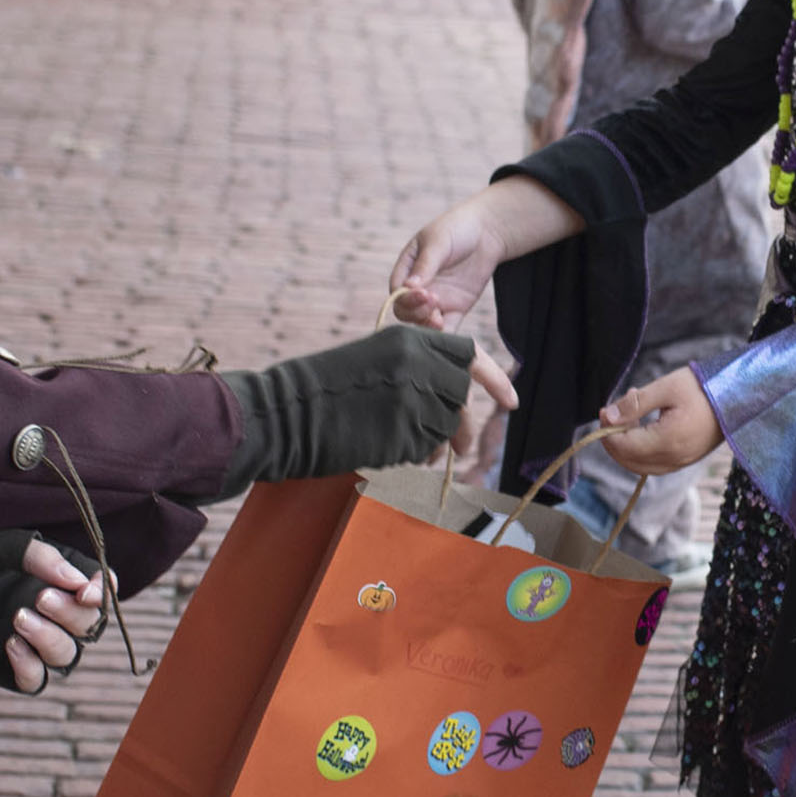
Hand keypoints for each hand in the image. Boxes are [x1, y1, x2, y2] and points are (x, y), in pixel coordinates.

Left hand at [0, 537, 104, 694]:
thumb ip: (35, 555)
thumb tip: (74, 579)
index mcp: (50, 573)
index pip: (96, 586)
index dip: (102, 591)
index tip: (86, 591)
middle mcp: (44, 608)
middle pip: (89, 624)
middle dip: (74, 615)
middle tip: (40, 598)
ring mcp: (24, 639)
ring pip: (67, 655)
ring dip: (52, 641)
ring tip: (17, 619)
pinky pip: (35, 681)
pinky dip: (32, 668)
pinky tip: (9, 646)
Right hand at [217, 325, 497, 494]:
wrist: (284, 414)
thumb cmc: (323, 389)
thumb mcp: (374, 361)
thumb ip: (416, 371)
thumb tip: (458, 405)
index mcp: (407, 341)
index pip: (468, 355)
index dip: (493, 378)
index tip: (511, 401)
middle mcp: (415, 366)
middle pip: (459, 396)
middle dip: (459, 421)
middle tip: (462, 446)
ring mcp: (409, 401)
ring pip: (443, 427)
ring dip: (430, 441)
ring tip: (395, 439)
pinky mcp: (399, 435)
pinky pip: (421, 451)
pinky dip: (409, 456)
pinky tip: (379, 446)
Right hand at [392, 176, 586, 327]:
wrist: (488, 232)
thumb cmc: (457, 229)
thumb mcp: (438, 242)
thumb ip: (425, 265)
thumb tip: (408, 287)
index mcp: (407, 270)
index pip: (397, 291)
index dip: (405, 297)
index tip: (423, 292)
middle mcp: (419, 289)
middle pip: (407, 311)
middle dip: (416, 312)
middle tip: (433, 304)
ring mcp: (437, 301)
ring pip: (423, 323)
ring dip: (427, 327)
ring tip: (438, 321)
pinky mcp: (455, 310)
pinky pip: (447, 329)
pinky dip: (446, 337)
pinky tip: (449, 338)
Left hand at [597, 368, 718, 476]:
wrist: (739, 396)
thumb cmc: (703, 387)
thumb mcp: (666, 388)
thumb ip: (634, 405)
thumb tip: (607, 417)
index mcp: (667, 441)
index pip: (623, 446)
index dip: (607, 431)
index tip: (604, 410)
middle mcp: (674, 459)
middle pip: (628, 461)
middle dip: (613, 440)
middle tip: (612, 413)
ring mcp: (681, 463)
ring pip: (639, 466)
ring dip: (626, 446)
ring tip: (630, 415)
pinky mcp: (686, 460)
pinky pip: (654, 465)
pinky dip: (640, 451)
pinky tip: (643, 427)